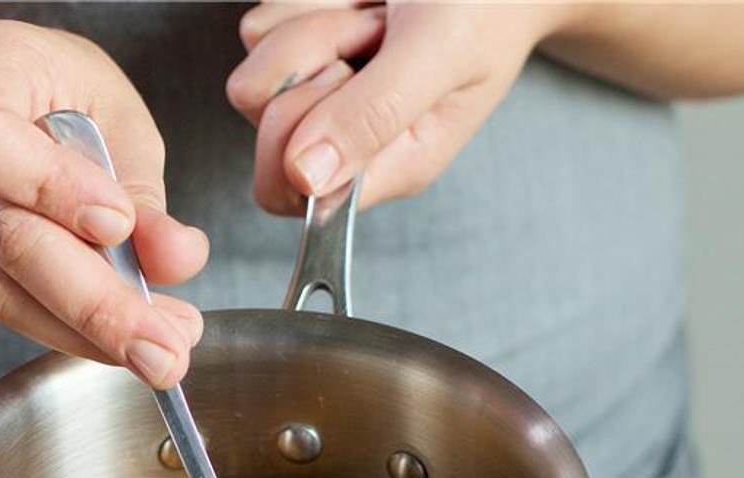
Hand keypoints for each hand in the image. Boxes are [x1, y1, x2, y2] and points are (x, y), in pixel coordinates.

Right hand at [0, 20, 209, 386]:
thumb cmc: (60, 91)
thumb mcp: (116, 112)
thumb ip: (143, 188)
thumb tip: (177, 258)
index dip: (51, 188)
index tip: (119, 225)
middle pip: (7, 238)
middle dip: (97, 304)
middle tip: (165, 349)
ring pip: (4, 289)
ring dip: (90, 334)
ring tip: (162, 353)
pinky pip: (9, 306)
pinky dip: (72, 334)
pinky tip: (124, 343)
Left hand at [226, 2, 568, 214]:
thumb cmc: (488, 3)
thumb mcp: (441, 53)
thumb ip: (376, 116)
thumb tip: (305, 179)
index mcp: (388, 165)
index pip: (291, 192)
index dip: (297, 133)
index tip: (346, 77)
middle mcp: (348, 138)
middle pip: (263, 124)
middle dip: (306, 63)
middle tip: (373, 32)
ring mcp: (322, 93)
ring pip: (255, 72)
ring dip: (311, 23)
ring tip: (376, 13)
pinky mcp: (305, 51)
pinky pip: (261, 30)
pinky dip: (306, 2)